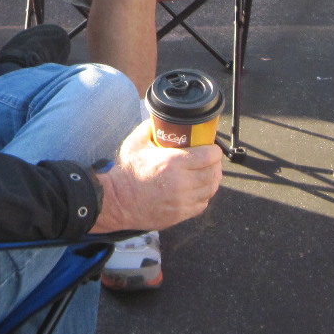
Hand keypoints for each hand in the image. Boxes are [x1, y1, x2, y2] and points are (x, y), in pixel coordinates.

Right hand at [93, 124, 223, 233]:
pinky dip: (204, 195)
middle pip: (213, 172)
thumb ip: (150, 127)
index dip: (214, 150)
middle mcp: (181, 183)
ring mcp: (182, 201)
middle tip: (211, 159)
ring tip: (208, 172)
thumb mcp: (136, 143)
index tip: (212, 147)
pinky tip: (199, 188)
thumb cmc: (127, 173)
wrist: (118, 201)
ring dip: (213, 179)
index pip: (208, 156)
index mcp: (173, 163)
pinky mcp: (180, 215)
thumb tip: (161, 118)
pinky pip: (202, 204)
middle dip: (216, 164)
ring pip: (210, 189)